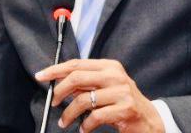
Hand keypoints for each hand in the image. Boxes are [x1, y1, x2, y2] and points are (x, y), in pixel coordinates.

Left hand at [35, 59, 164, 132]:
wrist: (149, 120)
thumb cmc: (123, 103)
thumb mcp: (105, 89)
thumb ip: (86, 84)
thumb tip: (60, 83)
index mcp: (109, 66)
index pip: (77, 64)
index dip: (56, 70)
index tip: (40, 76)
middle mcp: (115, 75)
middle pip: (77, 78)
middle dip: (60, 91)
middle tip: (54, 103)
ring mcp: (122, 91)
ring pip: (83, 100)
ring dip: (69, 114)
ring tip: (65, 122)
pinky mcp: (125, 108)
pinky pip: (95, 116)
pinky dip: (85, 125)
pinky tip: (84, 129)